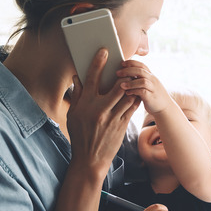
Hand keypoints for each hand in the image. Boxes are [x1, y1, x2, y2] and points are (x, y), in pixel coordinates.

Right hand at [68, 48, 140, 176]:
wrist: (90, 159)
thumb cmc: (79, 135)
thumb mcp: (73, 115)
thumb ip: (77, 95)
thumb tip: (78, 77)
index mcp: (85, 105)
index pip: (91, 79)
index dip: (98, 63)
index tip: (104, 51)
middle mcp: (99, 110)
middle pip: (115, 85)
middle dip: (122, 73)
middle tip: (125, 63)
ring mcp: (112, 118)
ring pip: (126, 95)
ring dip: (131, 85)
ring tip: (133, 76)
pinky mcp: (122, 126)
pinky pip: (131, 107)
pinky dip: (134, 98)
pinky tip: (136, 92)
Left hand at [117, 59, 173, 114]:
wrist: (165, 108)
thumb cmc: (152, 96)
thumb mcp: (147, 85)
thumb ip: (139, 79)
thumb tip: (124, 75)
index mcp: (151, 76)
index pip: (141, 65)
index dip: (131, 63)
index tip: (121, 64)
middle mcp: (153, 80)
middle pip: (140, 70)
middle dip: (128, 71)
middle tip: (117, 73)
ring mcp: (153, 88)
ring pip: (142, 81)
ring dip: (130, 82)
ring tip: (121, 85)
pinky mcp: (152, 97)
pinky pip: (143, 92)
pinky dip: (134, 91)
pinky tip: (127, 93)